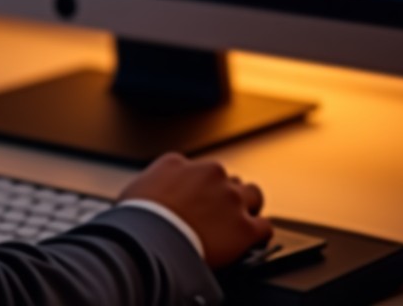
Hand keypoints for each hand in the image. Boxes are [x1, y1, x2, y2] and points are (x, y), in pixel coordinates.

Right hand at [119, 152, 271, 268]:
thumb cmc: (139, 219)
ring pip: (252, 195)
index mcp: (180, 163)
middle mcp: (209, 174)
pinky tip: (253, 240)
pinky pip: (264, 226)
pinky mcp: (245, 227)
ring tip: (239, 222)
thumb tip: (152, 194)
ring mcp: (229, 199)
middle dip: (225, 194)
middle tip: (217, 214)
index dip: (200, 188)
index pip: (199, 170)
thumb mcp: (138, 188)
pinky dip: (259, 233)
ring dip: (247, 207)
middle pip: (228, 179)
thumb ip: (154, 184)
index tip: (198, 201)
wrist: (152, 240)